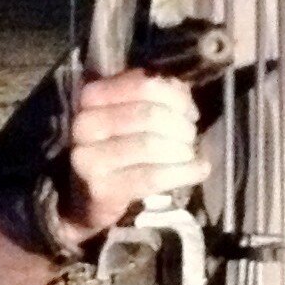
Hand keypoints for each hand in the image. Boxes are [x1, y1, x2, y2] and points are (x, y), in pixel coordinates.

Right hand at [57, 68, 205, 238]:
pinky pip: (152, 177)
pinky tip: (200, 169)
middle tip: (191, 137)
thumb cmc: (115, 148)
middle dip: (181, 126)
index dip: (176, 98)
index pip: (144, 86)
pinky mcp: (102, 189)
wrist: (84, 198)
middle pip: (150, 115)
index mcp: (91, 97)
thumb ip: (153, 95)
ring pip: (151, 145)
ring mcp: (89, 158)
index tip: (190, 113)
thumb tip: (182, 90)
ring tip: (190, 154)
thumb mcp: (127, 112)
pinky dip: (184, 172)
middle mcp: (84, 124)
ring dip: (182, 149)